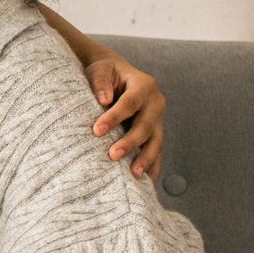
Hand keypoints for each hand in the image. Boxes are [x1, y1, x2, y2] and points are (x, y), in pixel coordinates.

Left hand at [84, 57, 164, 180]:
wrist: (117, 76)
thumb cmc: (106, 73)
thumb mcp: (100, 70)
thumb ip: (100, 82)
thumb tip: (103, 99)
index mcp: (144, 84)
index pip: (130, 103)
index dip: (114, 117)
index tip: (96, 130)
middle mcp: (155, 102)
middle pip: (146, 125)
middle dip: (130, 142)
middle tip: (112, 155)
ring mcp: (157, 119)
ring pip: (156, 141)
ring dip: (146, 159)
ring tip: (134, 175)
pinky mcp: (154, 132)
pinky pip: (156, 151)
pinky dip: (152, 166)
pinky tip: (146, 182)